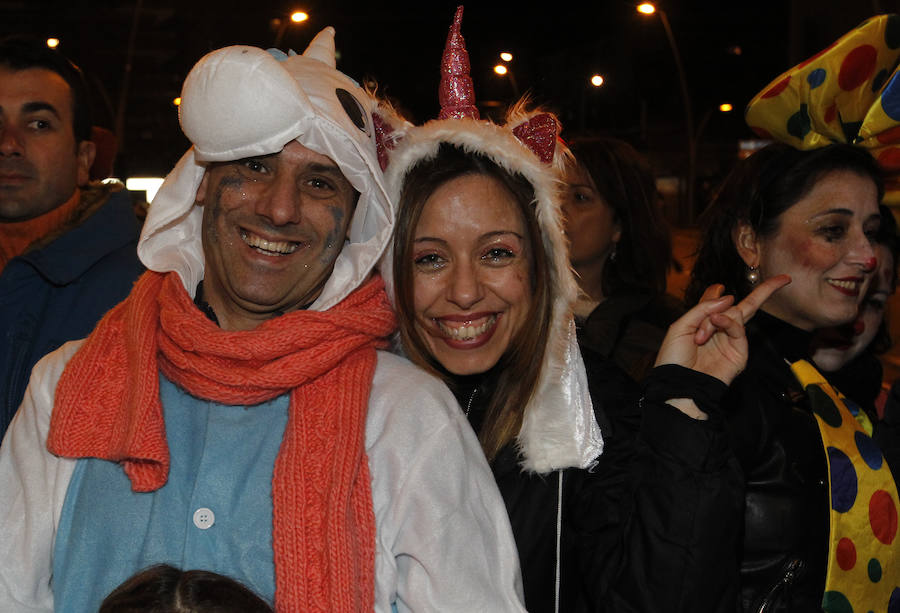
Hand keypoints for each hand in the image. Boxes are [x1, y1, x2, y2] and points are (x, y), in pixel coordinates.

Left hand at [655, 275, 790, 385]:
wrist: (679, 385)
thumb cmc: (673, 360)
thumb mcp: (680, 327)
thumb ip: (702, 309)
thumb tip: (729, 297)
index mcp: (701, 325)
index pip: (715, 303)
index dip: (716, 293)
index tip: (719, 286)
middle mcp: (718, 331)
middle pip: (743, 307)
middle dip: (764, 291)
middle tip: (783, 279)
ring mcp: (731, 341)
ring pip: (738, 314)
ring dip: (716, 319)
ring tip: (701, 335)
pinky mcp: (739, 353)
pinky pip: (738, 329)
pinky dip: (728, 322)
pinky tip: (717, 321)